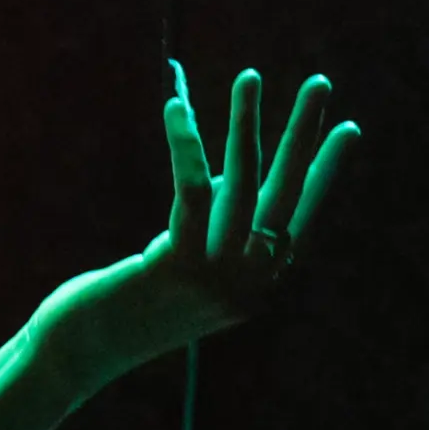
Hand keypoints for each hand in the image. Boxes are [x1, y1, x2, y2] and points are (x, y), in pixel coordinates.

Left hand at [45, 66, 362, 385]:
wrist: (80, 353)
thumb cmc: (125, 304)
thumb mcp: (180, 265)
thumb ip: (212, 227)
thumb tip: (231, 172)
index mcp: (258, 285)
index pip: (303, 216)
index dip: (325, 170)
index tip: (348, 127)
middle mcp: (249, 284)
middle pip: (285, 194)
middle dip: (303, 134)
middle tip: (320, 82)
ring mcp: (218, 278)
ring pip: (243, 185)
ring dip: (246, 125)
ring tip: (249, 77)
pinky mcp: (178, 266)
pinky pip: (191, 192)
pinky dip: (188, 146)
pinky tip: (178, 107)